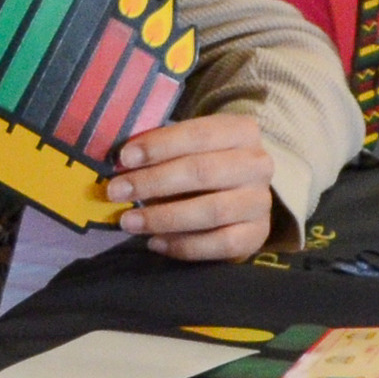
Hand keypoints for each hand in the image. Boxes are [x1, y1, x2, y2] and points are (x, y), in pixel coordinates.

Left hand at [101, 110, 278, 259]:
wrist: (237, 198)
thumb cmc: (201, 166)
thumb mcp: (185, 149)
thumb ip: (159, 152)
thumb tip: (121, 164)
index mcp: (241, 131)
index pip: (199, 134)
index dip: (160, 146)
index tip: (124, 158)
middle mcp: (258, 164)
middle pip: (203, 172)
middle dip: (153, 182)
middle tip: (117, 191)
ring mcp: (261, 201)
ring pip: (212, 211)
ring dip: (164, 217)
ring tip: (129, 222)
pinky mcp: (258, 235)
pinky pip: (220, 244)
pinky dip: (183, 246)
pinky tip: (155, 242)